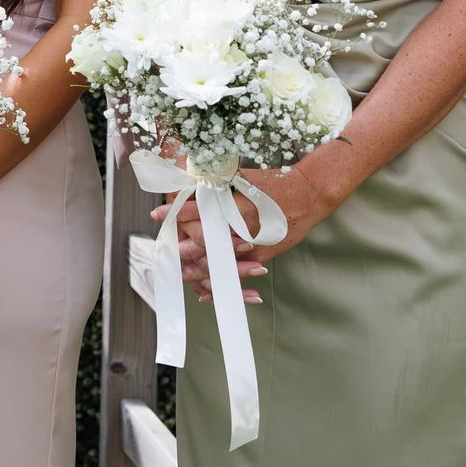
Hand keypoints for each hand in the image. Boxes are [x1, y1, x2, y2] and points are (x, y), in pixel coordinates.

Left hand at [154, 164, 342, 300]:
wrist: (308, 193)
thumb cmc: (274, 182)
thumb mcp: (243, 177)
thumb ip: (217, 181)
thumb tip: (189, 176)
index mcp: (233, 201)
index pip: (197, 208)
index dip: (175, 212)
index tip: (156, 213)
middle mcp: (241, 223)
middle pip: (204, 240)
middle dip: (182, 247)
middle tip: (166, 250)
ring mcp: (253, 242)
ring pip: (219, 260)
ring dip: (198, 267)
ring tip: (181, 273)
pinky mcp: (264, 254)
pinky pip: (239, 272)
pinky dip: (223, 282)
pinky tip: (208, 289)